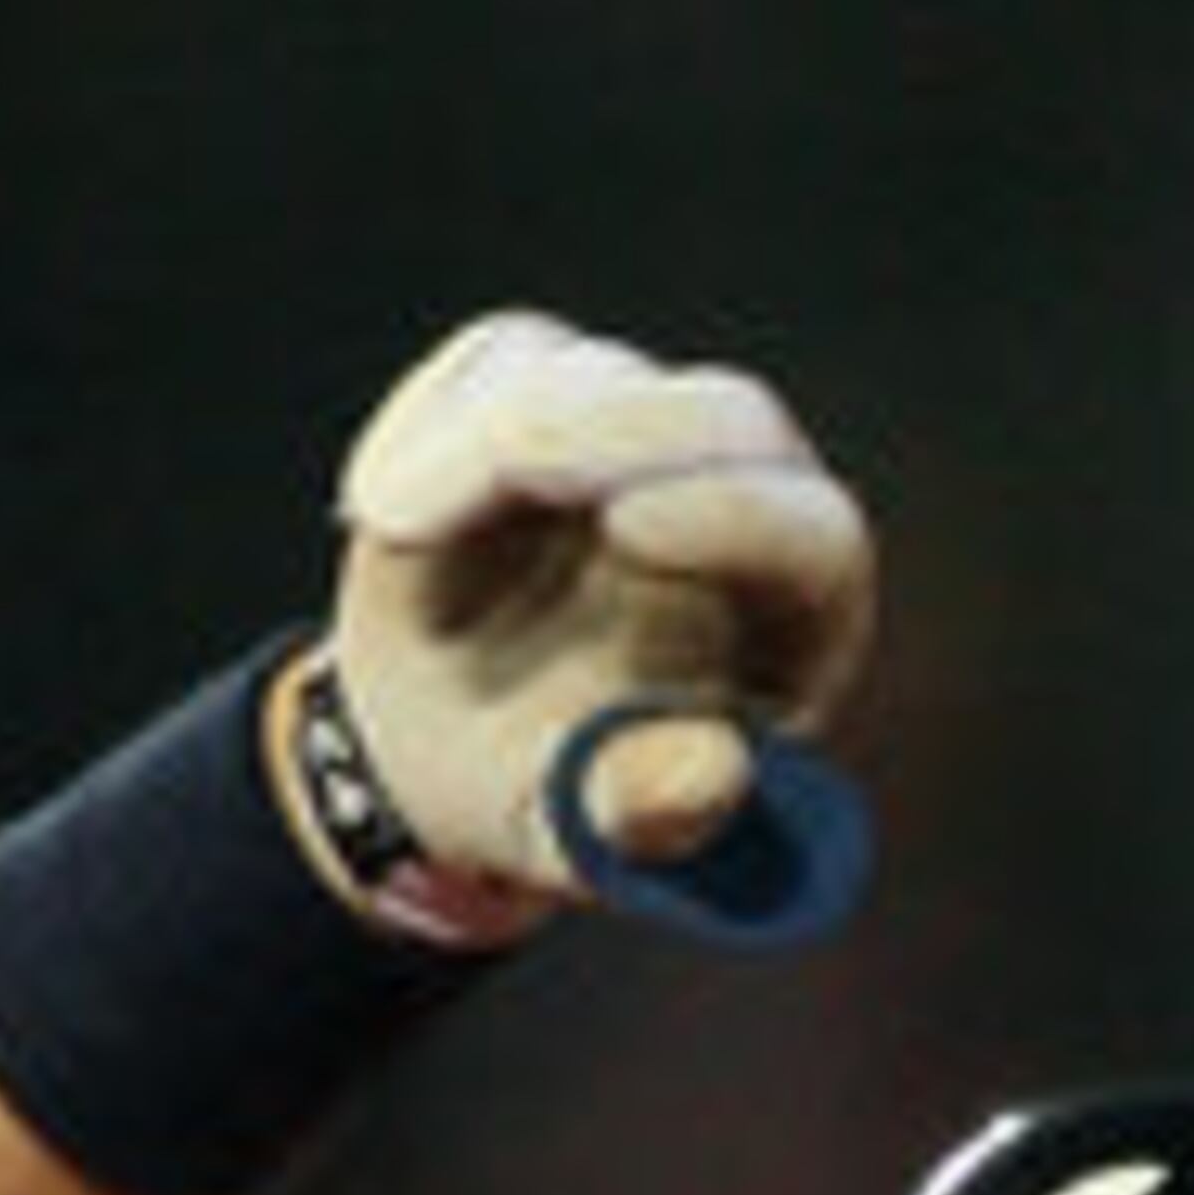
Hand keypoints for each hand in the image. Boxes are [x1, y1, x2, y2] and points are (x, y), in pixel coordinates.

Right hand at [302, 306, 876, 934]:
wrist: (435, 753)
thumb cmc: (538, 797)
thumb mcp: (578, 834)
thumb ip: (647, 812)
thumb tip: (719, 772)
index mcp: (795, 622)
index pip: (812, 539)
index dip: (735, 517)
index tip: (629, 522)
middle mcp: (745, 503)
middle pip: (725, 418)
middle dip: (616, 429)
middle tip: (511, 455)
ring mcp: (655, 433)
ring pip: (599, 380)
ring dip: (484, 441)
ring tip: (393, 524)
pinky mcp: (564, 385)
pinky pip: (507, 360)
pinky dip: (434, 424)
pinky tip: (382, 509)